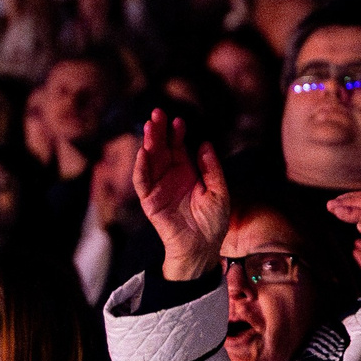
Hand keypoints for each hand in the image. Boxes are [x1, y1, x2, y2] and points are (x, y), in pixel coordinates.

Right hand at [132, 110, 230, 279]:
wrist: (204, 246)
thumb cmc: (214, 222)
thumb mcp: (219, 191)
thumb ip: (211, 168)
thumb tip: (204, 144)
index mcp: (187, 173)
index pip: (178, 148)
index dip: (177, 134)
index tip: (179, 120)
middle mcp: (171, 177)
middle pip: (161, 149)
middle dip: (158, 131)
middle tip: (157, 113)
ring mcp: (159, 188)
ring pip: (149, 161)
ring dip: (148, 144)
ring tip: (149, 127)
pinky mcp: (150, 201)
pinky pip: (142, 182)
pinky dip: (141, 167)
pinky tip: (144, 152)